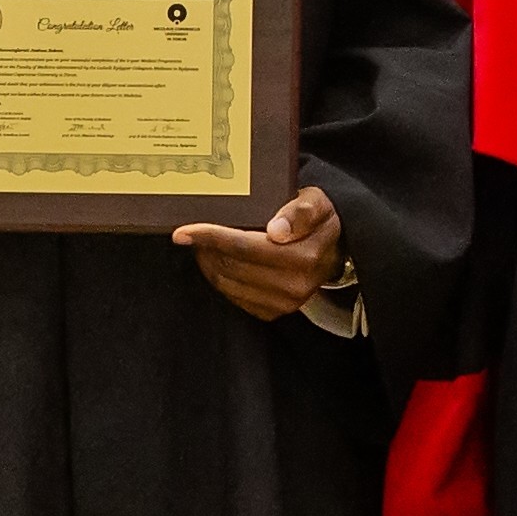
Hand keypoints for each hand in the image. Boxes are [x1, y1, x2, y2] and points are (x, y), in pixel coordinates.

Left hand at [173, 186, 345, 322]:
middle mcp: (295, 285)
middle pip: (232, 267)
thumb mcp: (314, 203)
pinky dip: (220, 279)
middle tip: (192, 232)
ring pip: (228, 284)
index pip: (245, 247)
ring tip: (203, 244)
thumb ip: (300, 212)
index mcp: (304, 256)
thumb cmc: (317, 219)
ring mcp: (285, 303)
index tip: (183, 231)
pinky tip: (217, 261)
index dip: (212, 237)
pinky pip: (234, 297)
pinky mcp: (274, 313)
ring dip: (209, 263)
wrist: (333, 247)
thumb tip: (277, 230)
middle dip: (206, 248)